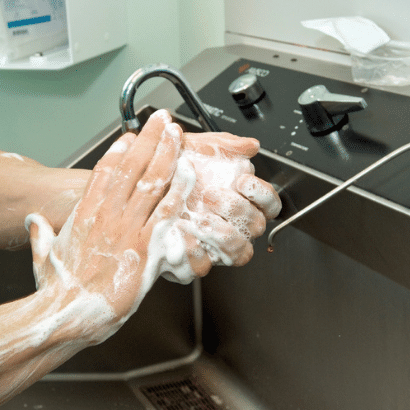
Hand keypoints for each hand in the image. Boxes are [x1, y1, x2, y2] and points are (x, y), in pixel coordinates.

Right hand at [25, 111, 184, 343]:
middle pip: (132, 167)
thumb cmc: (56, 292)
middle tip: (162, 119)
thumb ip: (40, 235)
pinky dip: (178, 191)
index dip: (120, 150)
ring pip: (152, 182)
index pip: (104, 172)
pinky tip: (188, 173)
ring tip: (176, 134)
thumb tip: (34, 221)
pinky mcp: (145, 249)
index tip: (132, 135)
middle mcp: (107, 216)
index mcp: (84, 215)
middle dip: (150, 139)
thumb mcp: (42, 257)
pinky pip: (167, 213)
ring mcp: (128, 230)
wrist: (66, 316)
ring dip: (167, 155)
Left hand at [173, 127, 281, 268]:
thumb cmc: (172, 168)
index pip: (270, 202)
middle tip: (210, 195)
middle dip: (236, 209)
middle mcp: (236, 224)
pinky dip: (200, 250)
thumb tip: (252, 145)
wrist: (139, 188)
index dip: (261, 194)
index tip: (241, 181)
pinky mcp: (201, 260)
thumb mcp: (196, 148)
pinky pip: (211, 264)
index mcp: (243, 199)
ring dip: (223, 233)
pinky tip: (186, 234)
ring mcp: (221, 244)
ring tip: (200, 217)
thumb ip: (225, 145)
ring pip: (241, 249)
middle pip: (257, 224)